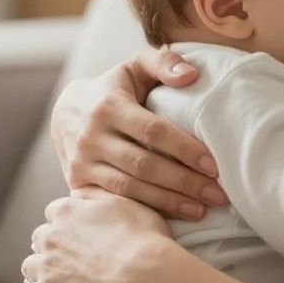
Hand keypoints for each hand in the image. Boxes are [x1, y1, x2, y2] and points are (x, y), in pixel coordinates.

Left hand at [11, 185, 171, 282]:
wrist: (142, 275)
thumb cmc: (142, 238)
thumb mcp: (126, 203)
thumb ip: (97, 195)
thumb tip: (78, 192)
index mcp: (68, 212)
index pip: (53, 212)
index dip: (66, 222)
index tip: (78, 232)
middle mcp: (51, 235)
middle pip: (39, 238)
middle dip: (51, 246)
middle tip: (72, 257)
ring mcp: (45, 265)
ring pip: (29, 266)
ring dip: (40, 272)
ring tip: (59, 280)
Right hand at [50, 47, 228, 219]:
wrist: (65, 112)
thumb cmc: (115, 87)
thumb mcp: (135, 66)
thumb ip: (164, 63)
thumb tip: (192, 75)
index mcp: (109, 105)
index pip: (153, 130)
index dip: (185, 149)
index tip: (214, 165)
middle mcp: (91, 136)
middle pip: (144, 165)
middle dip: (184, 182)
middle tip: (218, 195)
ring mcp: (82, 163)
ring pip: (129, 189)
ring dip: (168, 202)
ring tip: (202, 210)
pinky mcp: (77, 184)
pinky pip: (113, 203)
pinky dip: (142, 212)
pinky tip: (169, 220)